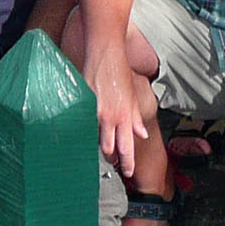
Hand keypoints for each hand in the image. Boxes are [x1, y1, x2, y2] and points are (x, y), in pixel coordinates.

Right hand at [85, 50, 146, 177]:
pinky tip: (84, 132)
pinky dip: (85, 131)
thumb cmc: (119, 71)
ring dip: (98, 146)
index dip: (127, 163)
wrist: (105, 53)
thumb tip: (141, 134)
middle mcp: (110, 117)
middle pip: (108, 149)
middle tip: (111, 162)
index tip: (127, 172)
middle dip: (110, 158)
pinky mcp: (82, 105)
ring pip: (94, 139)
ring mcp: (95, 112)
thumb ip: (136, 117)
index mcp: (125, 116)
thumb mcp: (133, 95)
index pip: (127, 148)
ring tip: (99, 148)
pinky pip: (83, 124)